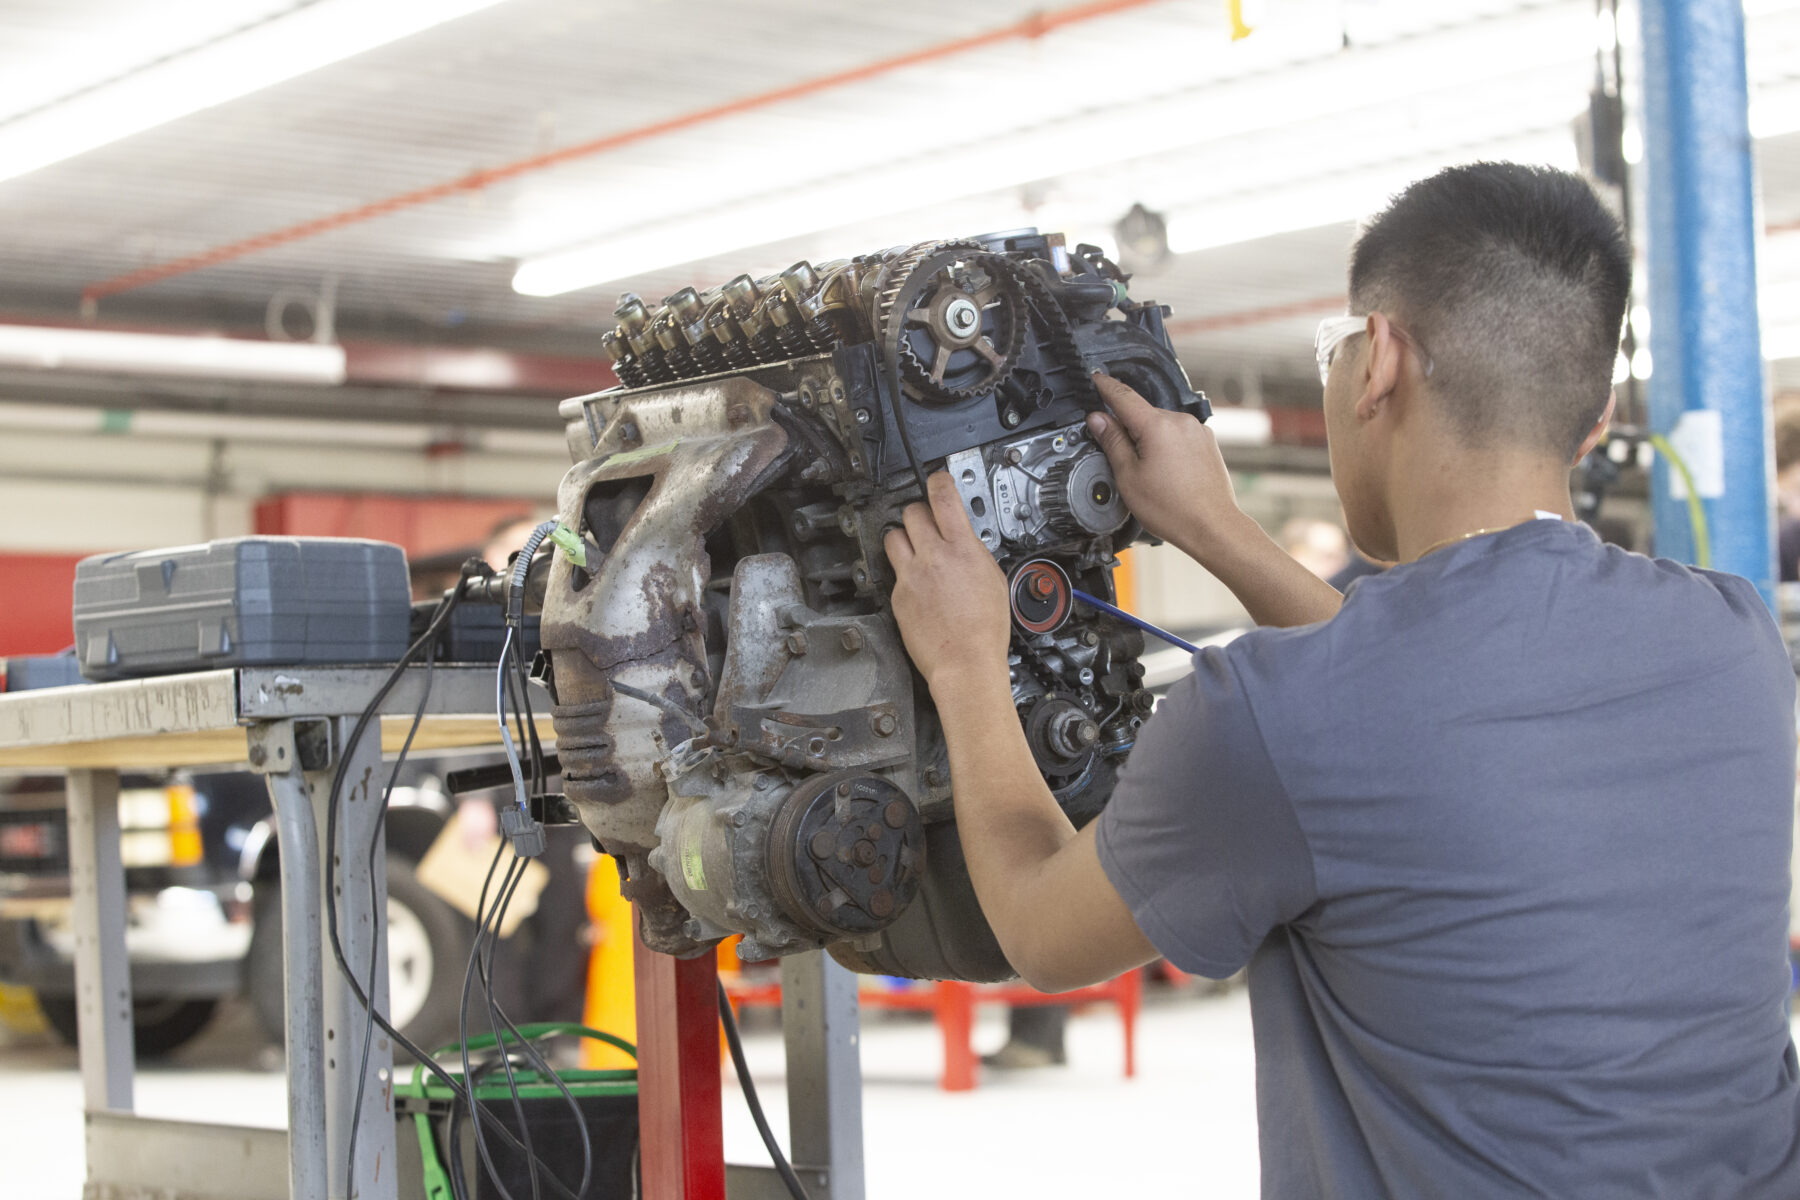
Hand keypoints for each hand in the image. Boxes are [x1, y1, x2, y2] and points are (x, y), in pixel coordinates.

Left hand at [883, 473, 1011, 695]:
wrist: (965, 663)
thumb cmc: (985, 629)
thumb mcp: (994, 579)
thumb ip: (974, 554)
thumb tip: (964, 542)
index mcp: (962, 549)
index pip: (942, 497)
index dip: (938, 481)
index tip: (937, 480)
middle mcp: (932, 557)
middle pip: (912, 512)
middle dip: (920, 514)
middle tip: (927, 523)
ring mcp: (911, 576)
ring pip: (893, 537)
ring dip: (905, 538)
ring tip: (916, 550)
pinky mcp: (898, 595)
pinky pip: (895, 572)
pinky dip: (905, 573)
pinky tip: (919, 586)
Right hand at [1087, 373, 1246, 559]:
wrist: (1212, 526)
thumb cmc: (1174, 509)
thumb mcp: (1129, 477)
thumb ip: (1112, 442)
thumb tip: (1098, 420)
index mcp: (1158, 426)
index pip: (1123, 396)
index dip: (1104, 386)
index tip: (1095, 379)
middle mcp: (1181, 422)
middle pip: (1142, 414)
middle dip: (1127, 428)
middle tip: (1118, 456)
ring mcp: (1197, 431)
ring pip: (1160, 426)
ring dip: (1148, 440)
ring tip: (1147, 474)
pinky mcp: (1206, 443)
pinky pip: (1177, 436)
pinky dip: (1166, 447)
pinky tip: (1165, 474)